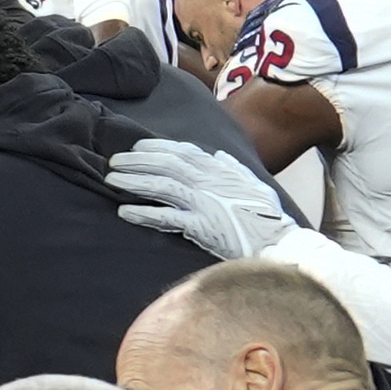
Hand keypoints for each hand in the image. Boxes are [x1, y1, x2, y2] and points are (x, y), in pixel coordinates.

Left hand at [107, 137, 295, 261]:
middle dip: (137, 161)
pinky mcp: (201, 226)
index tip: (136, 147)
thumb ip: (234, 168)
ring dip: (133, 182)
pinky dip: (144, 214)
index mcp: (220, 170)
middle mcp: (209, 182)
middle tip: (114, 162)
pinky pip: (166, 217)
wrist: (278, 242)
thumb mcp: (254, 183)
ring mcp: (204, 202)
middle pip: (166, 165)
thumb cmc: (267, 215)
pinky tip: (125, 212)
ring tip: (111, 181)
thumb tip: (221, 154)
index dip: (156, 148)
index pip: (183, 152)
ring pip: (161, 186)